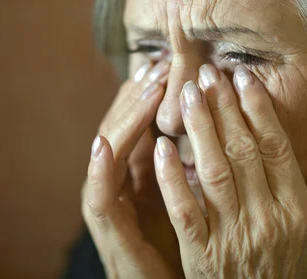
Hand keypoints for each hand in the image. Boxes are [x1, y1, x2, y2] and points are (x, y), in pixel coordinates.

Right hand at [81, 61, 179, 278]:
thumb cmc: (181, 243)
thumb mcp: (186, 195)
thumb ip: (185, 161)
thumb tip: (208, 122)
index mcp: (136, 172)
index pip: (140, 123)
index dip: (153, 93)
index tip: (169, 63)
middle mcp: (117, 182)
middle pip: (123, 128)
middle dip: (139, 96)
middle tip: (157, 63)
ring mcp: (107, 203)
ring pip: (108, 154)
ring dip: (124, 121)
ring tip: (141, 89)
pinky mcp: (106, 230)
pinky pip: (98, 198)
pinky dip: (99, 171)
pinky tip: (103, 146)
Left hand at [153, 64, 306, 277]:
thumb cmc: (297, 273)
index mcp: (297, 210)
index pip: (277, 148)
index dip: (259, 110)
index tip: (244, 77)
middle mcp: (265, 218)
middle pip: (243, 152)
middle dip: (224, 108)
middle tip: (208, 73)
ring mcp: (231, 236)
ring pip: (213, 173)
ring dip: (200, 130)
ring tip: (187, 93)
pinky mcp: (200, 254)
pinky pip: (184, 210)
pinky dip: (172, 178)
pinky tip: (161, 146)